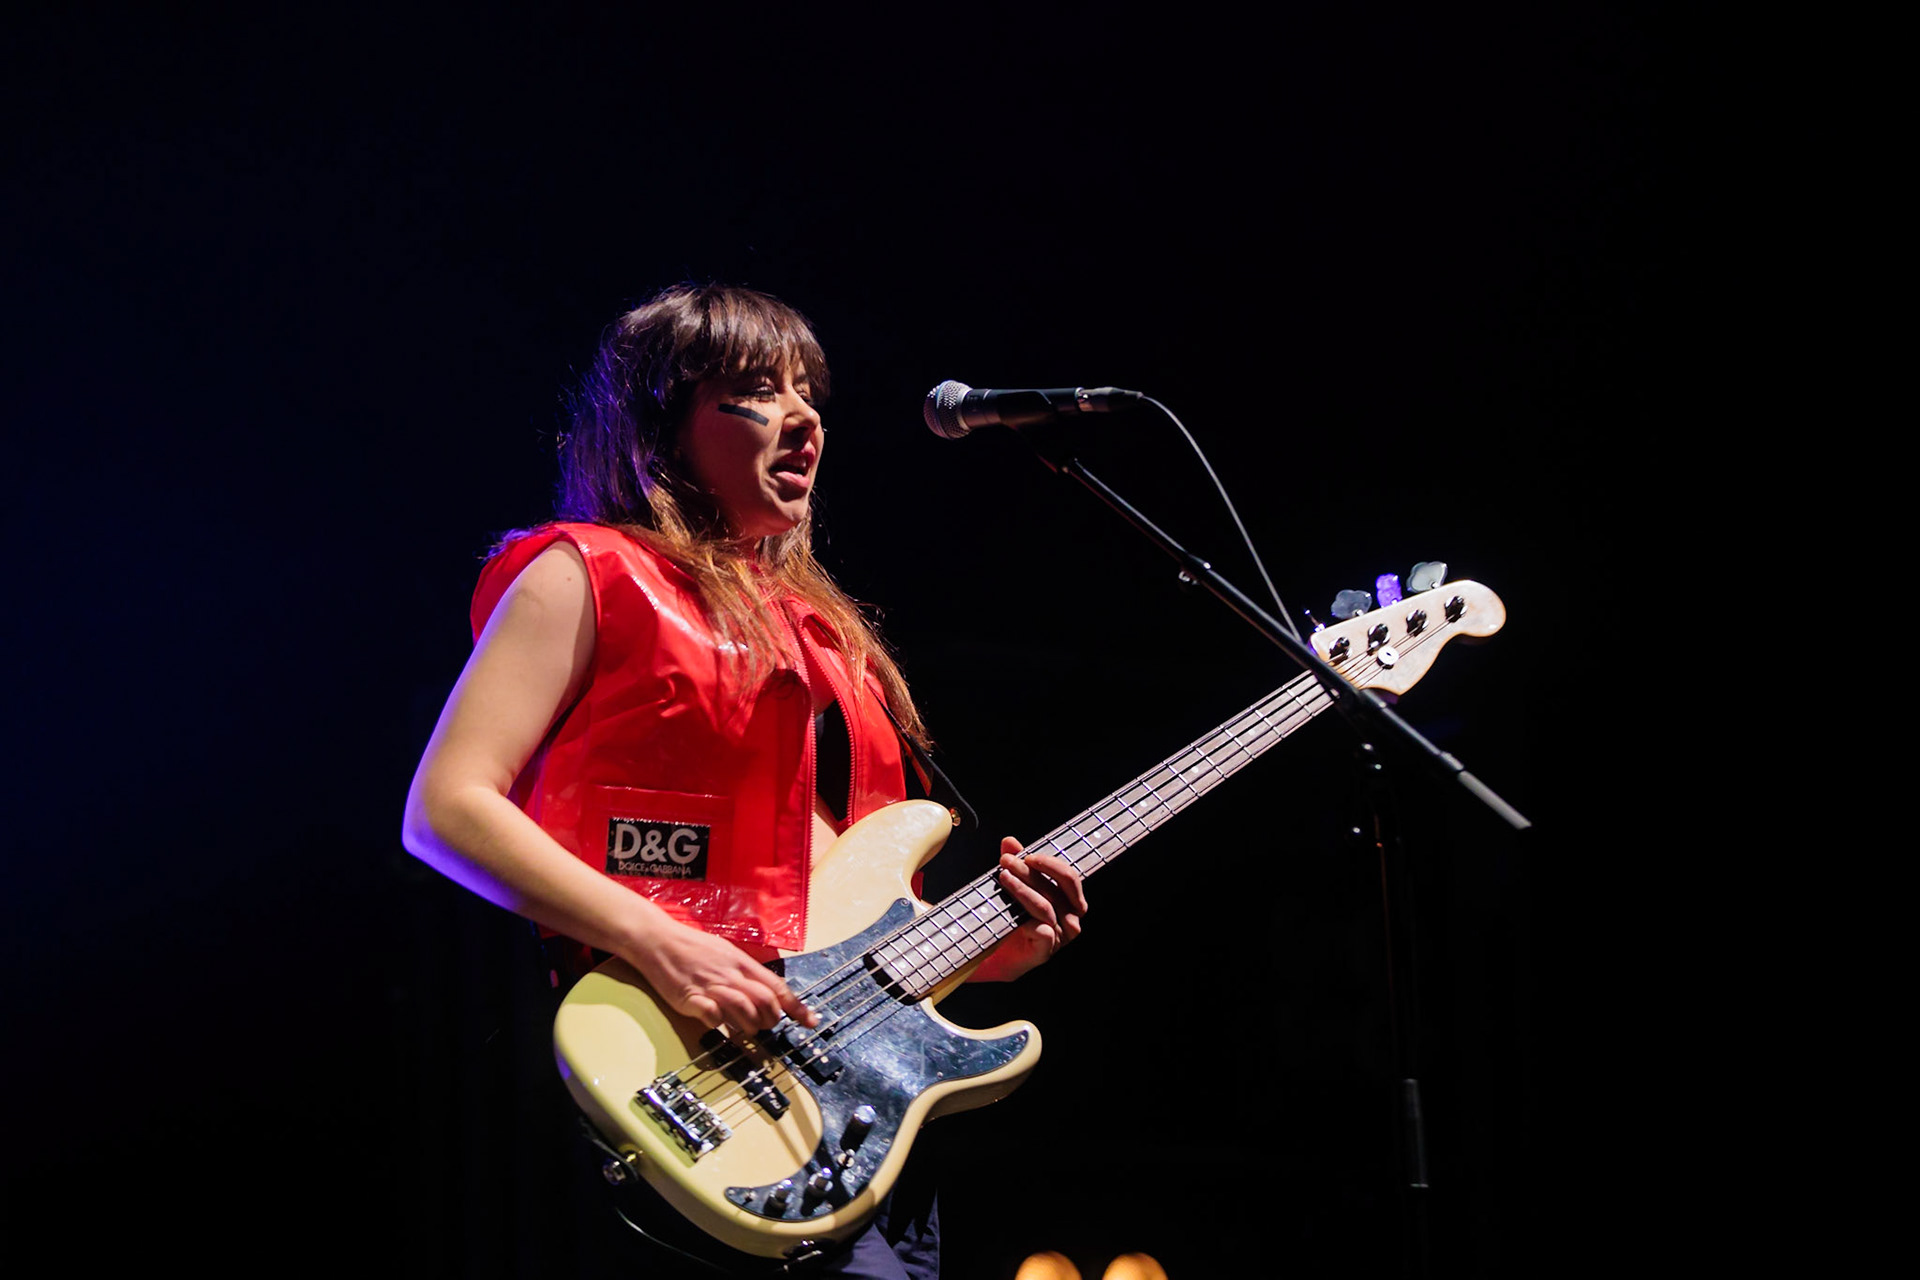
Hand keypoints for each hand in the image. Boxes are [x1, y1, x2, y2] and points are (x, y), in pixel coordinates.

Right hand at [628, 917, 815, 1033]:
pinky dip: (718, 1023)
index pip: (777, 987)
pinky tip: (717, 1023)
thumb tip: (767, 993)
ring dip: (750, 1025)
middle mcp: (730, 974)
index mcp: (742, 963)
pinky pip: (710, 1013)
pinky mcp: (689, 996)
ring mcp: (710, 985)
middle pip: (764, 1001)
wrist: (659, 940)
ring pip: (743, 1008)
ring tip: (747, 1030)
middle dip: (772, 1020)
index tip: (811, 1022)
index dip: (796, 1007)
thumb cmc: (693, 947)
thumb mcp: (726, 953)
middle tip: (767, 1026)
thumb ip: (746, 974)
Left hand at [976, 837, 1087, 982]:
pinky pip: (1043, 932)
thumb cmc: (1006, 918)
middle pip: (1057, 890)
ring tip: (1003, 877)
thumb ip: (1014, 863)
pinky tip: (1013, 914)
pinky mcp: (1044, 952)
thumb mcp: (1010, 885)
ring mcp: (1058, 938)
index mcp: (1069, 902)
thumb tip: (1010, 841)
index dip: (1050, 864)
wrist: (989, 955)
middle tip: (1006, 861)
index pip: (1069, 878)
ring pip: (1046, 907)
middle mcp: (1069, 920)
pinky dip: (1030, 922)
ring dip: (1023, 889)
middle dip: (1031, 873)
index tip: (1026, 855)